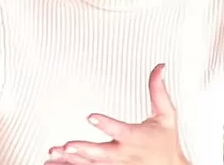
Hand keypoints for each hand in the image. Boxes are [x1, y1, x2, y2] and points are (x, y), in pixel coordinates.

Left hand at [46, 64, 189, 164]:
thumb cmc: (166, 142)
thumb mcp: (167, 115)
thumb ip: (158, 90)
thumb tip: (159, 68)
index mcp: (136, 138)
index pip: (119, 130)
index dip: (105, 124)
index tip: (91, 116)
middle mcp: (124, 154)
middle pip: (102, 154)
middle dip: (84, 150)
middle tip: (67, 144)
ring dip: (73, 159)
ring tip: (56, 152)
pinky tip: (57, 161)